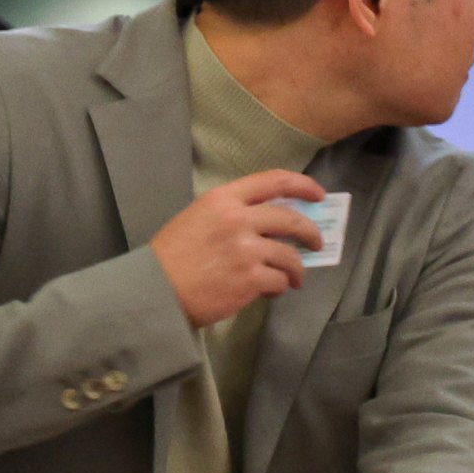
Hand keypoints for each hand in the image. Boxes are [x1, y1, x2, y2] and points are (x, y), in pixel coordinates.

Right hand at [154, 171, 329, 326]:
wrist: (155, 289)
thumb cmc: (174, 255)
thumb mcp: (198, 218)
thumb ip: (232, 214)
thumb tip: (270, 221)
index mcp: (223, 199)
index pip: (273, 181)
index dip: (303, 186)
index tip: (318, 194)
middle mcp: (238, 219)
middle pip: (293, 219)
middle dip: (312, 233)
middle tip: (315, 243)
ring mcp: (247, 249)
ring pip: (292, 256)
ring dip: (296, 270)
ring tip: (292, 278)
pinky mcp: (252, 277)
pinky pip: (281, 281)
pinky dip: (280, 288)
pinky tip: (270, 291)